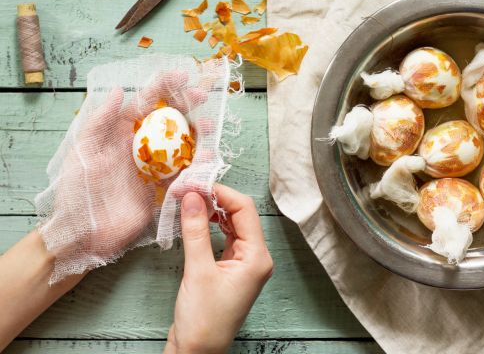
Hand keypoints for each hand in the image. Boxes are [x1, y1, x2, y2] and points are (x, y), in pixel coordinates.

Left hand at [40, 72, 206, 270]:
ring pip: (182, 143)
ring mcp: (155, 167)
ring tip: (208, 125)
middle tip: (202, 96)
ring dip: (197, 132)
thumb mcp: (83, 151)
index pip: (145, 103)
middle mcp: (141, 146)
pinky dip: (198, 163)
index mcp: (121, 132)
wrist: (83, 234)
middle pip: (169, 119)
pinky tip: (207, 157)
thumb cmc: (76, 192)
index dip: (164, 87)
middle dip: (187, 104)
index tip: (182, 77)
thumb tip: (120, 90)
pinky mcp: (164, 188)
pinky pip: (185, 172)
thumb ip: (100, 120)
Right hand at [165, 185, 272, 353]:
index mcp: (258, 257)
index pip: (245, 210)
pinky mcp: (231, 268)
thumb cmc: (203, 320)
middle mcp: (256, 258)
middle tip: (188, 189)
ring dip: (212, 210)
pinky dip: (210, 225)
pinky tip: (196, 218)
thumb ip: (196, 230)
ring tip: (189, 200)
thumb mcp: (197, 271)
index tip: (196, 183)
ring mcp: (244, 263)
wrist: (197, 353)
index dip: (221, 192)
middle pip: (240, 214)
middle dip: (215, 198)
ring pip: (232, 224)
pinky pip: (225, 237)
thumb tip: (192, 197)